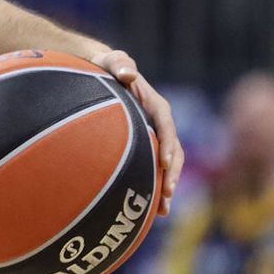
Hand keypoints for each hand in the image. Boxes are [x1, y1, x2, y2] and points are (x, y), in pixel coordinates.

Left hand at [91, 49, 182, 216]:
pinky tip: (152, 212)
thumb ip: (118, 63)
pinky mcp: (144, 147)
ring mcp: (153, 136)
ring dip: (167, 185)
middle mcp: (158, 122)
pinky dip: (154, 187)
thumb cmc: (105, 66)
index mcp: (154, 104)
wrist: (100, 74)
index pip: (165, 124)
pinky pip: (153, 169)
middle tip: (167, 194)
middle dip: (172, 173)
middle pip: (172, 149)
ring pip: (167, 164)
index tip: (165, 163)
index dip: (169, 144)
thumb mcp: (111, 61)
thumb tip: (128, 72)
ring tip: (164, 209)